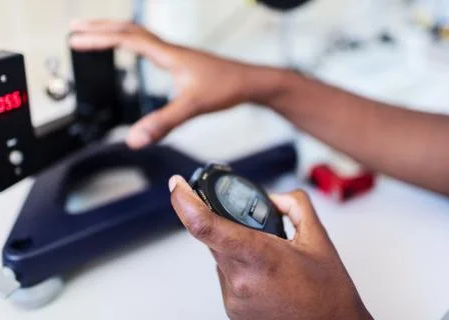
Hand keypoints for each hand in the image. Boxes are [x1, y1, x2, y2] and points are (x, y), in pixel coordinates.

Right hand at [70, 20, 253, 148]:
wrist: (249, 82)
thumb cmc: (226, 88)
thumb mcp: (192, 107)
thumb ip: (163, 123)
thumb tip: (135, 139)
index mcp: (168, 55)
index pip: (126, 39)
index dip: (98, 39)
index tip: (74, 40)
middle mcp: (169, 50)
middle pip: (128, 29)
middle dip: (99, 28)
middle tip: (75, 29)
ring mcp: (175, 54)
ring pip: (139, 35)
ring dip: (114, 32)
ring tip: (97, 35)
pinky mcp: (181, 61)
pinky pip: (149, 44)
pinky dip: (131, 42)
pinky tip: (132, 51)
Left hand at [168, 175, 372, 319]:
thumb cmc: (328, 294)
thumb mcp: (318, 239)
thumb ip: (294, 206)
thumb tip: (273, 198)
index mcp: (260, 257)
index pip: (206, 226)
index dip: (184, 202)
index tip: (177, 185)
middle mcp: (240, 280)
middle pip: (213, 237)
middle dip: (227, 223)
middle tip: (251, 225)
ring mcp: (234, 298)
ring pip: (219, 255)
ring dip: (235, 246)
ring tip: (268, 256)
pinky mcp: (232, 310)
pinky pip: (226, 275)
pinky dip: (239, 265)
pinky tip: (264, 273)